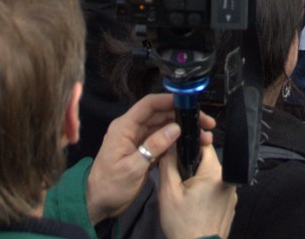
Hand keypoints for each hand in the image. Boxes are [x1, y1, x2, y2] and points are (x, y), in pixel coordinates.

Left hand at [87, 92, 212, 222]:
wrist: (98, 204)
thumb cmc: (109, 186)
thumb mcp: (132, 168)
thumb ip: (153, 146)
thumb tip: (175, 128)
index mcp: (124, 127)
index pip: (149, 105)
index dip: (169, 100)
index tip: (190, 103)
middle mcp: (132, 129)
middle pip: (161, 114)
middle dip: (183, 116)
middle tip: (205, 124)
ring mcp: (139, 140)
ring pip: (164, 127)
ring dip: (183, 129)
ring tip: (204, 136)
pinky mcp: (144, 151)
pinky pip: (163, 141)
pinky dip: (177, 141)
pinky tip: (191, 145)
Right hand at [157, 128, 237, 238]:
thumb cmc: (183, 225)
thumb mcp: (168, 192)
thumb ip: (168, 164)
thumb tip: (169, 145)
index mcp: (215, 173)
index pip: (205, 146)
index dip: (190, 146)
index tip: (179, 154)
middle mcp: (228, 181)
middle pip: (208, 162)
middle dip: (192, 168)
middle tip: (179, 182)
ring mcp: (231, 195)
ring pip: (212, 178)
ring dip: (199, 182)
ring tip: (186, 197)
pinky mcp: (230, 206)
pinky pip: (216, 191)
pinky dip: (206, 194)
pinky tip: (195, 206)